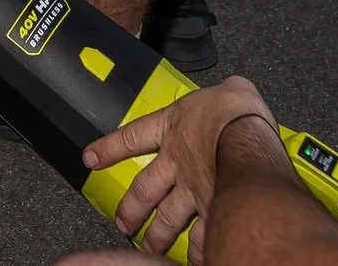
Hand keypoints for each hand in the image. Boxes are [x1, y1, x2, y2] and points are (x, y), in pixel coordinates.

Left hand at [80, 77, 279, 257]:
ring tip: (150, 245)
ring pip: (167, 217)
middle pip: (145, 189)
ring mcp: (191, 189)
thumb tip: (236, 89)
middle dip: (132, 207)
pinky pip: (201, 236)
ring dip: (157, 234)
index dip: (110, 148)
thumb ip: (229, 92)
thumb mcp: (232, 90)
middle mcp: (176, 162)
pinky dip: (197, 249)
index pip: (132, 136)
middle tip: (122, 221)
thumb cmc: (236, 113)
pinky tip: (195, 259)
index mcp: (174, 127)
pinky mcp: (210, 210)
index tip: (91, 158)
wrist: (247, 140)